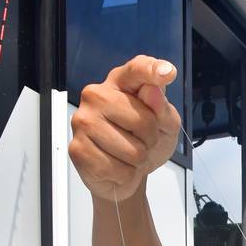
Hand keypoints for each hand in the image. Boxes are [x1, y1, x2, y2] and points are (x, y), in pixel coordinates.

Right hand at [69, 56, 180, 201]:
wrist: (128, 174)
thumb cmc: (144, 141)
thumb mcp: (166, 126)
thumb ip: (163, 110)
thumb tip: (152, 91)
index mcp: (121, 82)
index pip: (136, 70)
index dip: (151, 71)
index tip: (167, 72)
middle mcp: (96, 95)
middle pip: (142, 121)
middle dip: (150, 139)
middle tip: (140, 140)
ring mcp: (83, 121)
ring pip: (132, 150)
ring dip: (137, 159)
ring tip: (128, 154)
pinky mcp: (78, 148)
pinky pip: (117, 169)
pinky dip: (125, 174)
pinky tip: (116, 166)